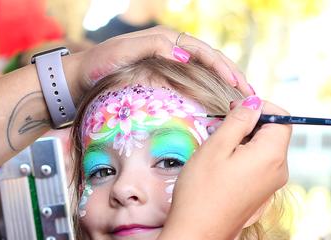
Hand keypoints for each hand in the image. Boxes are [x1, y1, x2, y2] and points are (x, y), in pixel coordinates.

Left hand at [66, 26, 253, 98]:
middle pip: (210, 62)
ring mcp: (168, 66)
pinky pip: (191, 86)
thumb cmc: (99, 64)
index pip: (204, 52)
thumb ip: (152, 48)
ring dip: (223, 87)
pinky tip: (216, 107)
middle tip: (250, 96)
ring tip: (241, 103)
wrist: (80, 78)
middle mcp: (171, 51)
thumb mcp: (123, 52)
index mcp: (167, 40)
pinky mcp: (162, 81)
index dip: (224, 67)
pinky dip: (207, 95)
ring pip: (204, 75)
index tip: (238, 84)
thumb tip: (183, 55)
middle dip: (232, 78)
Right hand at [166, 96, 290, 239]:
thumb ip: (238, 120)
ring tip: (214, 153)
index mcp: (272, 155)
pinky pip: (257, 169)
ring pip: (263, 152)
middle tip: (216, 131)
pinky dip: (241, 161)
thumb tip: (254, 103)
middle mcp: (279, 171)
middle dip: (248, 126)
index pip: (281, 117)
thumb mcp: (216, 147)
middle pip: (273, 135)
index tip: (232, 110)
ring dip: (242, 144)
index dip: (259, 108)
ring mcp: (271, 187)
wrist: (196, 236)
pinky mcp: (260, 197)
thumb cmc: (201, 191)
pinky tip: (219, 171)